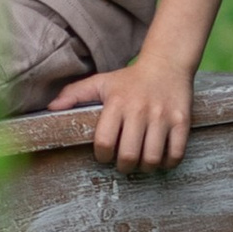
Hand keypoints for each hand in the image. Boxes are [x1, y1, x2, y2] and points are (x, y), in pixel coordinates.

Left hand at [50, 54, 195, 168]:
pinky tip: (161, 157)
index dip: (102, 156)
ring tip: (141, 161)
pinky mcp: (182, 121)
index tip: (105, 155)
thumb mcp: (101, 82)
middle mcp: (139, 110)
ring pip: (152, 159)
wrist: (167, 64)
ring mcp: (163, 116)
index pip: (104, 142)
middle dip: (123, 166)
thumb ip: (74, 94)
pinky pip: (176, 154)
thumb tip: (50, 109)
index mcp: (117, 102)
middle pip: (128, 155)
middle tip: (124, 162)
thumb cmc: (129, 80)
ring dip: (145, 167)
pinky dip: (167, 163)